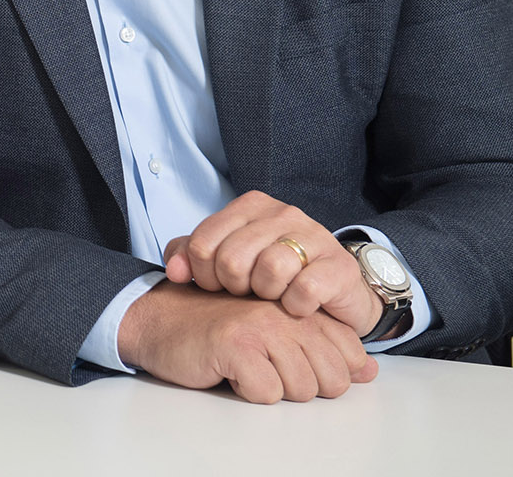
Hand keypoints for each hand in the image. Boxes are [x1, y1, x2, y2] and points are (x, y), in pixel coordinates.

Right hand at [118, 281, 378, 403]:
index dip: (326, 374)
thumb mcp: (276, 334)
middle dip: (302, 387)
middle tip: (266, 370)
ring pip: (303, 389)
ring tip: (246, 368)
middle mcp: (285, 310)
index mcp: (298, 305)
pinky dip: (248, 392)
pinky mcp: (236, 345)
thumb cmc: (215, 328)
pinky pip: (267, 393)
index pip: (349, 354)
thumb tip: (370, 372)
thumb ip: (325, 347)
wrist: (157, 320)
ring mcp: (261, 325)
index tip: (290, 364)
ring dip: (273, 390)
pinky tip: (229, 371)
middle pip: (331, 379)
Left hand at [163, 190, 380, 336]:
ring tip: (273, 296)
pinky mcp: (339, 266)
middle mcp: (283, 213)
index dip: (204, 275)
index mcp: (250, 206)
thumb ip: (192, 257)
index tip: (219, 286)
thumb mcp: (228, 260)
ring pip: (270, 269)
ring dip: (266, 294)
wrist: (333, 293)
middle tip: (248, 294)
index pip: (203, 242)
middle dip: (234, 287)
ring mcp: (314, 235)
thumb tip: (174, 271)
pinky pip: (304, 290)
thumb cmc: (273, 276)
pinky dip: (296, 306)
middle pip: (232, 258)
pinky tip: (297, 306)